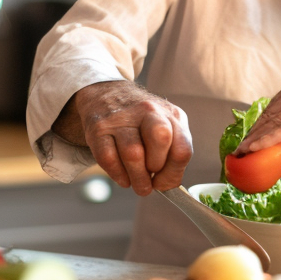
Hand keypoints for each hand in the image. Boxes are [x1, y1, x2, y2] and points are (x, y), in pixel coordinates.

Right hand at [55, 81, 192, 196]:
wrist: (106, 94)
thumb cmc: (140, 120)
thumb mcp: (165, 126)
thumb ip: (171, 152)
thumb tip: (166, 185)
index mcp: (171, 114)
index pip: (182, 149)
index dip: (174, 174)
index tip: (164, 183)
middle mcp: (147, 111)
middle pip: (161, 140)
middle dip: (157, 168)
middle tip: (150, 179)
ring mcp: (121, 118)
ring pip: (133, 154)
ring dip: (136, 179)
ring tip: (136, 184)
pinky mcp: (98, 127)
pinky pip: (108, 158)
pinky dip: (118, 175)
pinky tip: (122, 177)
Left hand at [237, 75, 280, 163]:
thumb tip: (273, 164)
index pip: (270, 112)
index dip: (254, 132)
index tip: (240, 148)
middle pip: (268, 116)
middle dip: (251, 138)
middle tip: (235, 156)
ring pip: (275, 120)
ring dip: (256, 140)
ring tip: (241, 156)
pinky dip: (270, 138)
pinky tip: (256, 148)